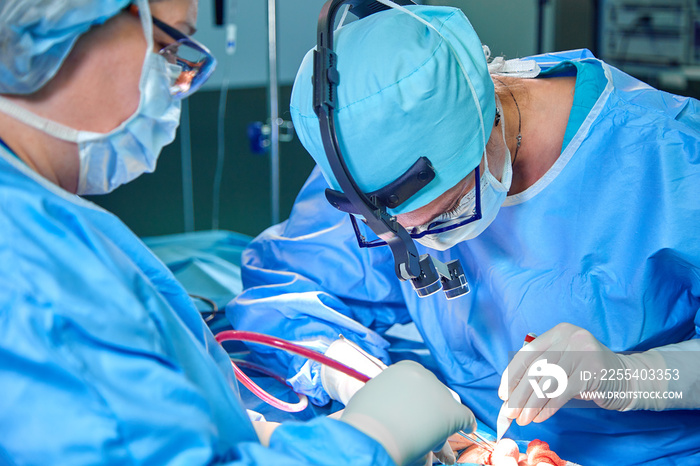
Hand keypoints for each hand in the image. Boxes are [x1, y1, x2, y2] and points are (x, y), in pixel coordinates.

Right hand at [341, 360, 474, 465]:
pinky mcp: (452, 412)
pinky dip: (466, 424)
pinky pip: (465, 417)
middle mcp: (424, 376)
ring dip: (440, 426)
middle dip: (428, 413)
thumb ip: (385, 395)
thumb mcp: (371, 396)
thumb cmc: (365, 417)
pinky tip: (469, 428)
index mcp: (405, 369)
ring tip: (435, 444)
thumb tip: (387, 403)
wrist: (373, 431)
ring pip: (445, 410)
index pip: (417, 385)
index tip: (414, 413)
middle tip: (422, 430)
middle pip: (431, 396)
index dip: (416, 401)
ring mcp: (439, 392)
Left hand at [498, 323, 630, 425]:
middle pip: (535, 368)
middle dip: (519, 393)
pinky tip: (540, 417)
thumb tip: (510, 394)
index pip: (527, 353)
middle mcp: (570, 337)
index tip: (502, 394)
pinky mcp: (592, 371)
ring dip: (532, 404)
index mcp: (558, 333)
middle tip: (510, 412)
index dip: (511, 375)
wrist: (626, 378)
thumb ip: (540, 370)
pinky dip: (548, 407)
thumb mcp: (562, 363)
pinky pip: (563, 392)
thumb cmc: (586, 373)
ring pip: (548, 382)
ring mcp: (583, 352)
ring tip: (523, 419)